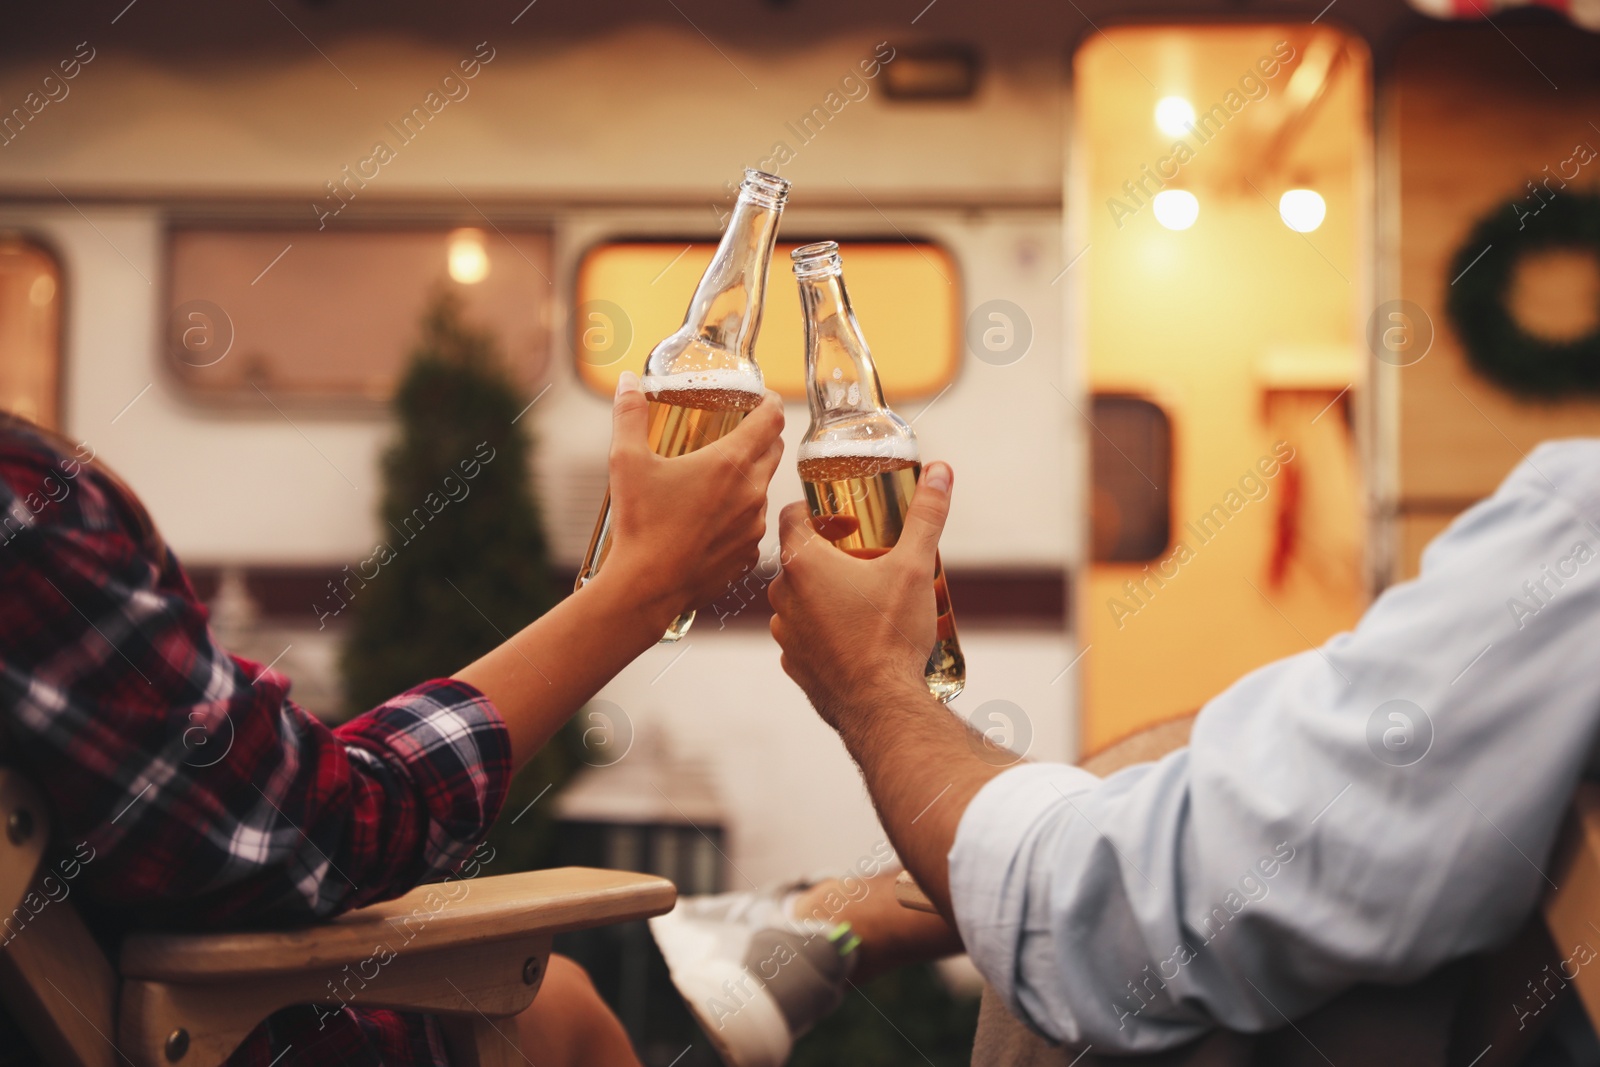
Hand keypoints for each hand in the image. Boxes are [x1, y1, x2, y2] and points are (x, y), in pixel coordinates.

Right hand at [600, 372, 783, 626]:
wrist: (646, 589)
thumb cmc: (639, 524)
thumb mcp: (627, 461)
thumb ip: (629, 415)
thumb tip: (627, 381)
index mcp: (730, 462)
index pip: (771, 419)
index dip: (769, 402)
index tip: (761, 397)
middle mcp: (752, 492)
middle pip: (774, 451)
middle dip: (761, 437)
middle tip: (738, 431)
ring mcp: (755, 527)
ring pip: (762, 490)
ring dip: (746, 480)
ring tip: (714, 482)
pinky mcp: (748, 556)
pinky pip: (751, 527)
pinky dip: (738, 518)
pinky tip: (709, 521)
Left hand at [768, 463, 952, 731]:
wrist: (881, 706)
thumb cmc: (891, 634)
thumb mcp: (915, 567)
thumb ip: (926, 515)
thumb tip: (941, 471)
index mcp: (803, 563)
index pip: (791, 516)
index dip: (814, 510)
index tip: (842, 517)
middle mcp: (782, 596)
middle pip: (795, 559)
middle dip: (824, 553)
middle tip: (861, 555)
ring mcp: (785, 634)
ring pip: (796, 600)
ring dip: (820, 594)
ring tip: (859, 597)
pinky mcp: (794, 665)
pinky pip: (802, 636)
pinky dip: (821, 630)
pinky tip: (851, 634)